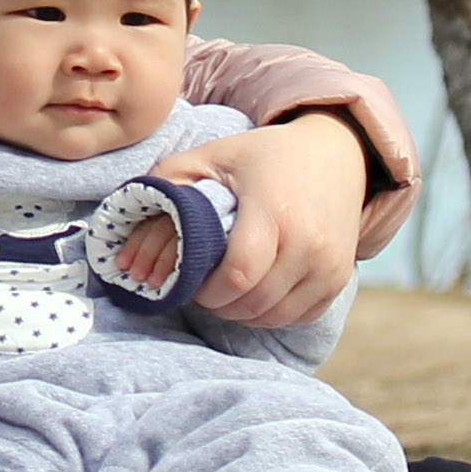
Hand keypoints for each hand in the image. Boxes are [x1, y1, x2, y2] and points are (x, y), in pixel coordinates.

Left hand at [161, 111, 384, 327]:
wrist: (336, 155)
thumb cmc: (263, 157)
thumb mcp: (212, 156)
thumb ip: (169, 181)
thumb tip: (130, 222)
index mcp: (273, 210)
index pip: (238, 276)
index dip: (207, 290)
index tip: (192, 281)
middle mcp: (309, 241)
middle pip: (253, 302)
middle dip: (219, 304)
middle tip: (203, 289)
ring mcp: (330, 263)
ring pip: (275, 315)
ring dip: (243, 313)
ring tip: (226, 292)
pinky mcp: (340, 278)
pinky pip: (298, 315)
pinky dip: (271, 313)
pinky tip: (254, 294)